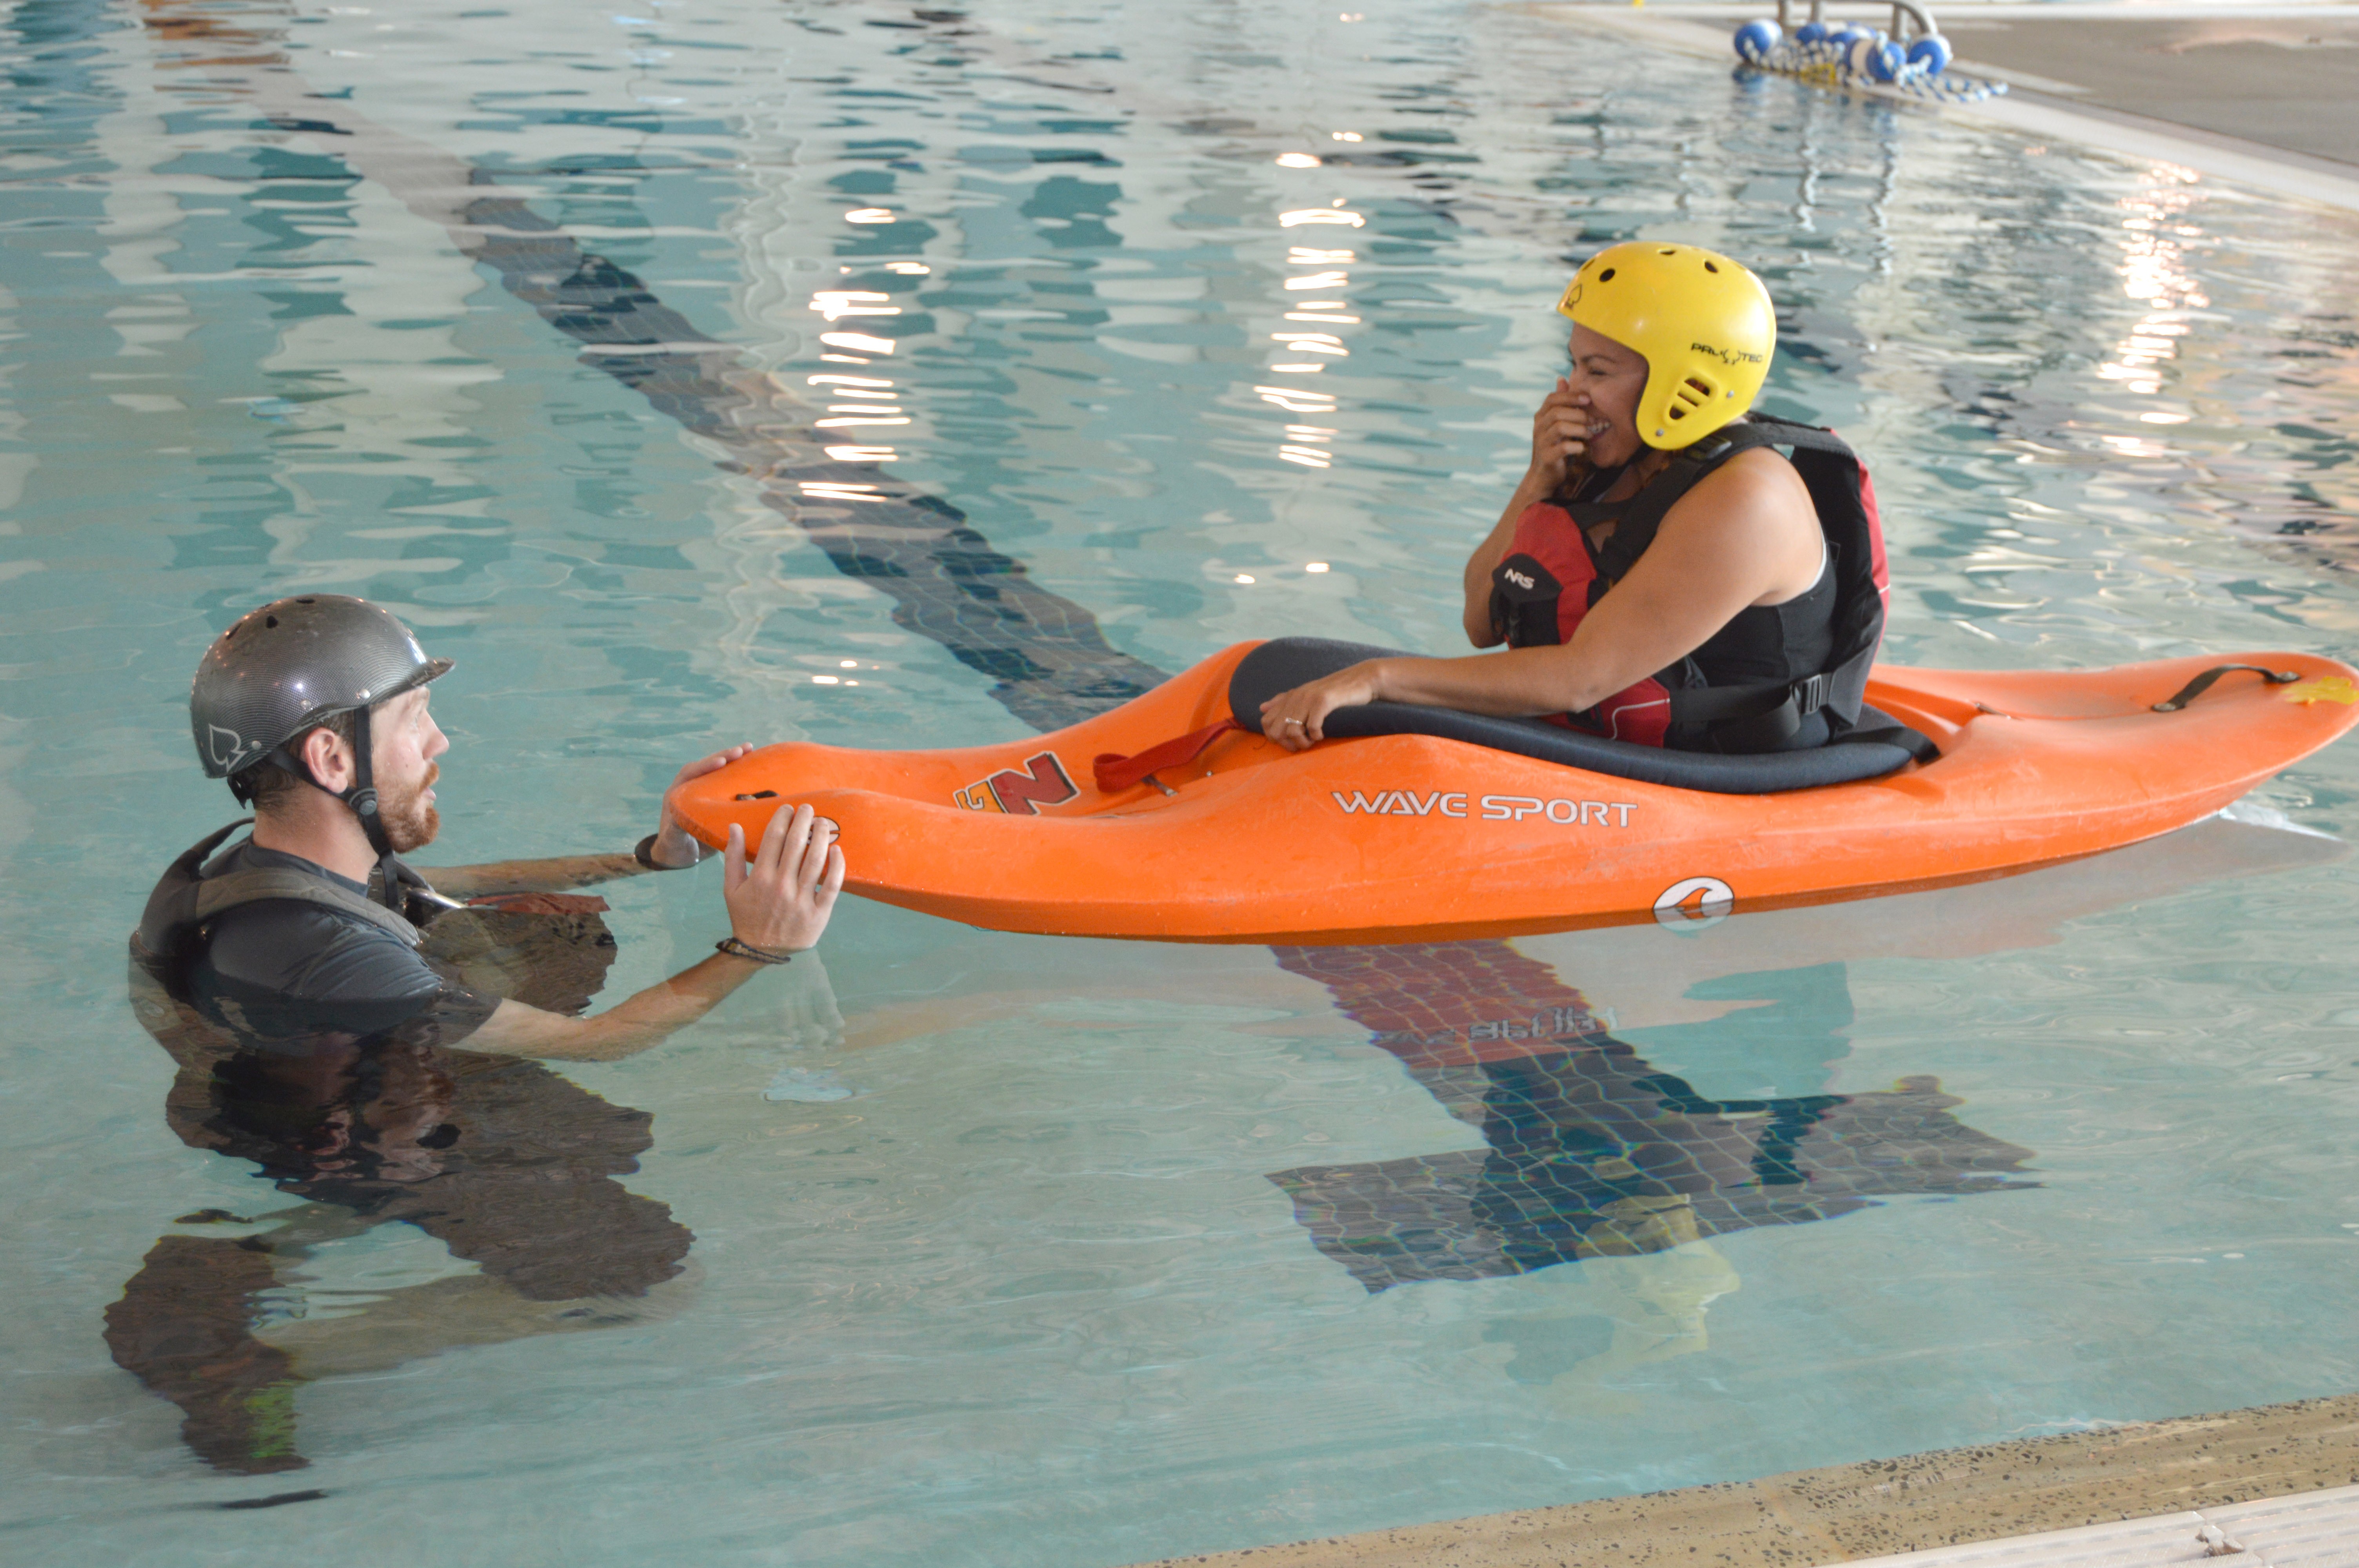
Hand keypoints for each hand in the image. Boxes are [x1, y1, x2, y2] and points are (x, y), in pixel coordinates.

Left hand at [650, 744, 754, 867]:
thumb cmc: (674, 847)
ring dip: (733, 760)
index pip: (690, 773)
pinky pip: (727, 782)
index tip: (721, 761)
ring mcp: (704, 792)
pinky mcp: (715, 799)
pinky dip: (738, 773)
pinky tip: (753, 767)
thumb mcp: (673, 839)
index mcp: (678, 794)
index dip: (705, 766)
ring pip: (718, 771)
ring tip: (750, 749)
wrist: (678, 855)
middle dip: (724, 756)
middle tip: (744, 749)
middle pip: (707, 766)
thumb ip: (676, 828)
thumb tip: (684, 819)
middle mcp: (690, 789)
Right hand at [723, 803, 844, 952]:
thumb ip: (733, 856)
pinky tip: (838, 850)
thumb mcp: (731, 888)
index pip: (774, 838)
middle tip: (808, 808)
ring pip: (816, 860)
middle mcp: (781, 886)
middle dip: (804, 820)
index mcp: (760, 877)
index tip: (788, 808)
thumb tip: (734, 825)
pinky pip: (832, 885)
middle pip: (796, 843)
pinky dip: (837, 865)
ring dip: (821, 836)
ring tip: (823, 823)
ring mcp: (801, 899)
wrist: (762, 950)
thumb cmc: (746, 916)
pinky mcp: (818, 912)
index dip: (783, 818)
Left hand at [1258, 661, 1383, 751]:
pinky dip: (1316, 736)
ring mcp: (1309, 698)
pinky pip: (1312, 727)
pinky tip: (1322, 735)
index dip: (1274, 738)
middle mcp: (1296, 696)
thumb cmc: (1334, 692)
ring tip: (1312, 742)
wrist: (1361, 679)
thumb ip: (1283, 701)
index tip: (1289, 742)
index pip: (1266, 722)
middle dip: (1286, 744)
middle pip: (1275, 730)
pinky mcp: (1324, 701)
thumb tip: (1261, 708)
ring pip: (1291, 730)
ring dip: (1302, 743)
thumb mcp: (1306, 694)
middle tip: (1302, 745)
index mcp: (1290, 696)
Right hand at [1527, 377, 1594, 497]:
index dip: (1571, 396)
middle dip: (1578, 414)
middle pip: (1557, 412)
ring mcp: (1541, 443)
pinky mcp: (1547, 457)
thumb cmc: (1554, 445)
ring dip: (1579, 429)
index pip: (1552, 398)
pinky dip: (1576, 446)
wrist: (1543, 475)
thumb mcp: (1556, 422)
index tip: (1588, 399)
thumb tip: (1561, 378)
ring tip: (1589, 434)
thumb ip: (1560, 403)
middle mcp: (1538, 428)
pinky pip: (1563, 447)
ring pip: (1560, 427)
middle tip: (1592, 420)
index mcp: (1541, 417)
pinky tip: (1582, 448)